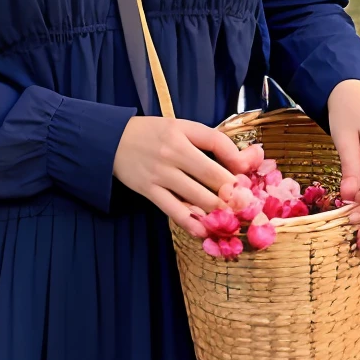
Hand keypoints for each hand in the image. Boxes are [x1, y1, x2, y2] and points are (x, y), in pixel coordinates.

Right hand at [113, 116, 245, 235]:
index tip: (248, 173)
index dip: (238, 159)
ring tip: (232, 220)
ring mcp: (161, 173)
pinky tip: (205, 231)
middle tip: (247, 205)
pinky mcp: (150, 191)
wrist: (111, 140)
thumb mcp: (180, 128)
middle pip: (212, 174)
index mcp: (182, 130)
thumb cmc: (152, 134)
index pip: (217, 141)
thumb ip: (209, 142)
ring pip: (197, 196)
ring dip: (218, 211)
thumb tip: (245, 160)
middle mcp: (173, 151)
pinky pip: (174, 211)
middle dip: (233, 192)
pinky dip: (191, 223)